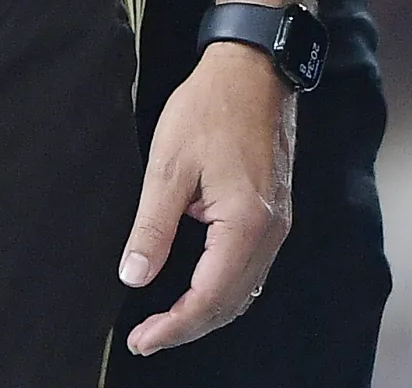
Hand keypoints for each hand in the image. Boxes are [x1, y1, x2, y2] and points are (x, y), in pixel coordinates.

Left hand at [118, 43, 295, 354]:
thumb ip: (152, 227)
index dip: (176, 324)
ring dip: (206, 312)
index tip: (143, 339)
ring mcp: (278, 225)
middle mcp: (271, 232)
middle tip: (146, 338)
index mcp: (247, 222)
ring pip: (244, 290)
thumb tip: (133, 276)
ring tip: (164, 323)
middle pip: (232, 302)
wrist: (252, 72)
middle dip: (189, 326)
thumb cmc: (209, 109)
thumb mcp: (167, 166)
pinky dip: (222, 289)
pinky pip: (250, 268)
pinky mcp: (274, 215)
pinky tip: (195, 291)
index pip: (210, 295)